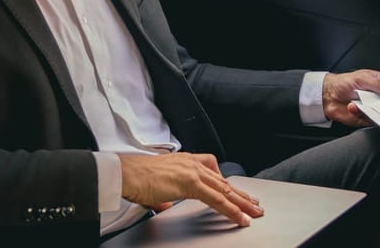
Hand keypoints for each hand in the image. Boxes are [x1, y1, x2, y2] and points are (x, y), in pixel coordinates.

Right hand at [119, 153, 262, 225]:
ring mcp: (192, 171)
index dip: (227, 184)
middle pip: (223, 181)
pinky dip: (230, 210)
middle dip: (241, 194)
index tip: (237, 193)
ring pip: (224, 190)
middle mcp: (191, 163)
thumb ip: (164, 197)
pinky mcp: (191, 183)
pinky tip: (239, 217)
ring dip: (242, 203)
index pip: (213, 172)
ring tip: (254, 213)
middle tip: (254, 204)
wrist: (125, 174)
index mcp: (184, 161)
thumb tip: (165, 204)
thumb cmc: (134, 179)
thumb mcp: (154, 188)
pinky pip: (217, 199)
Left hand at [322, 69, 379, 126]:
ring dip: (378, 110)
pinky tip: (354, 107)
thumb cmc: (343, 83)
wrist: (327, 96)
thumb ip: (378, 83)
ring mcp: (375, 108)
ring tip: (366, 103)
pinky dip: (366, 116)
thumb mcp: (362, 78)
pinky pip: (374, 121)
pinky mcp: (368, 118)